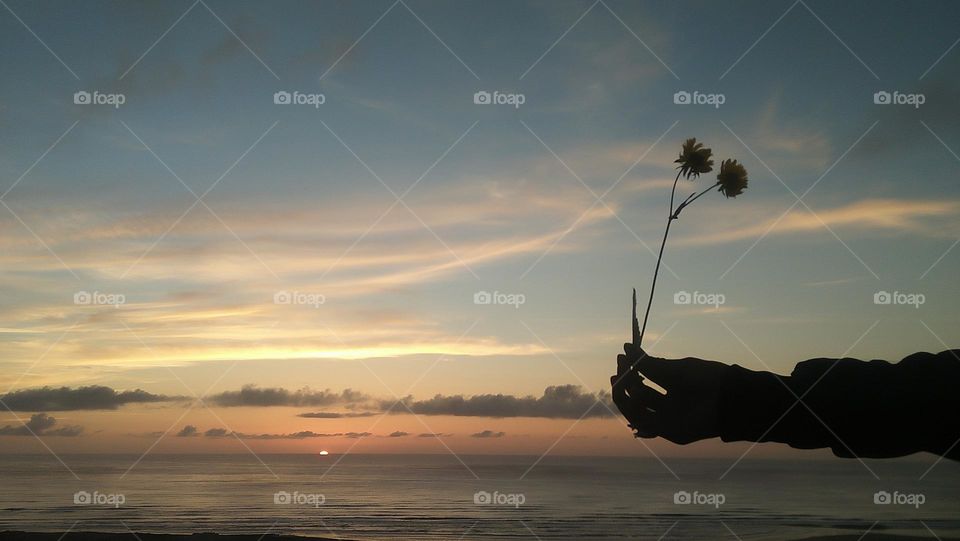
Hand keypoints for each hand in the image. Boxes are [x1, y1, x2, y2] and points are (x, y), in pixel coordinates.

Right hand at [611, 343, 726, 443]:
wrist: (728, 396)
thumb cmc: (705, 379)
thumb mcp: (673, 369)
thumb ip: (648, 364)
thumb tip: (625, 348)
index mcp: (672, 387)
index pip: (643, 380)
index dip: (630, 370)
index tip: (622, 355)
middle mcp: (668, 404)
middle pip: (636, 396)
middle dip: (624, 381)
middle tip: (619, 367)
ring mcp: (668, 419)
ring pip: (636, 411)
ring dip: (624, 395)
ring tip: (620, 378)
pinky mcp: (670, 432)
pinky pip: (644, 424)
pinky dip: (634, 410)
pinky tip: (632, 393)